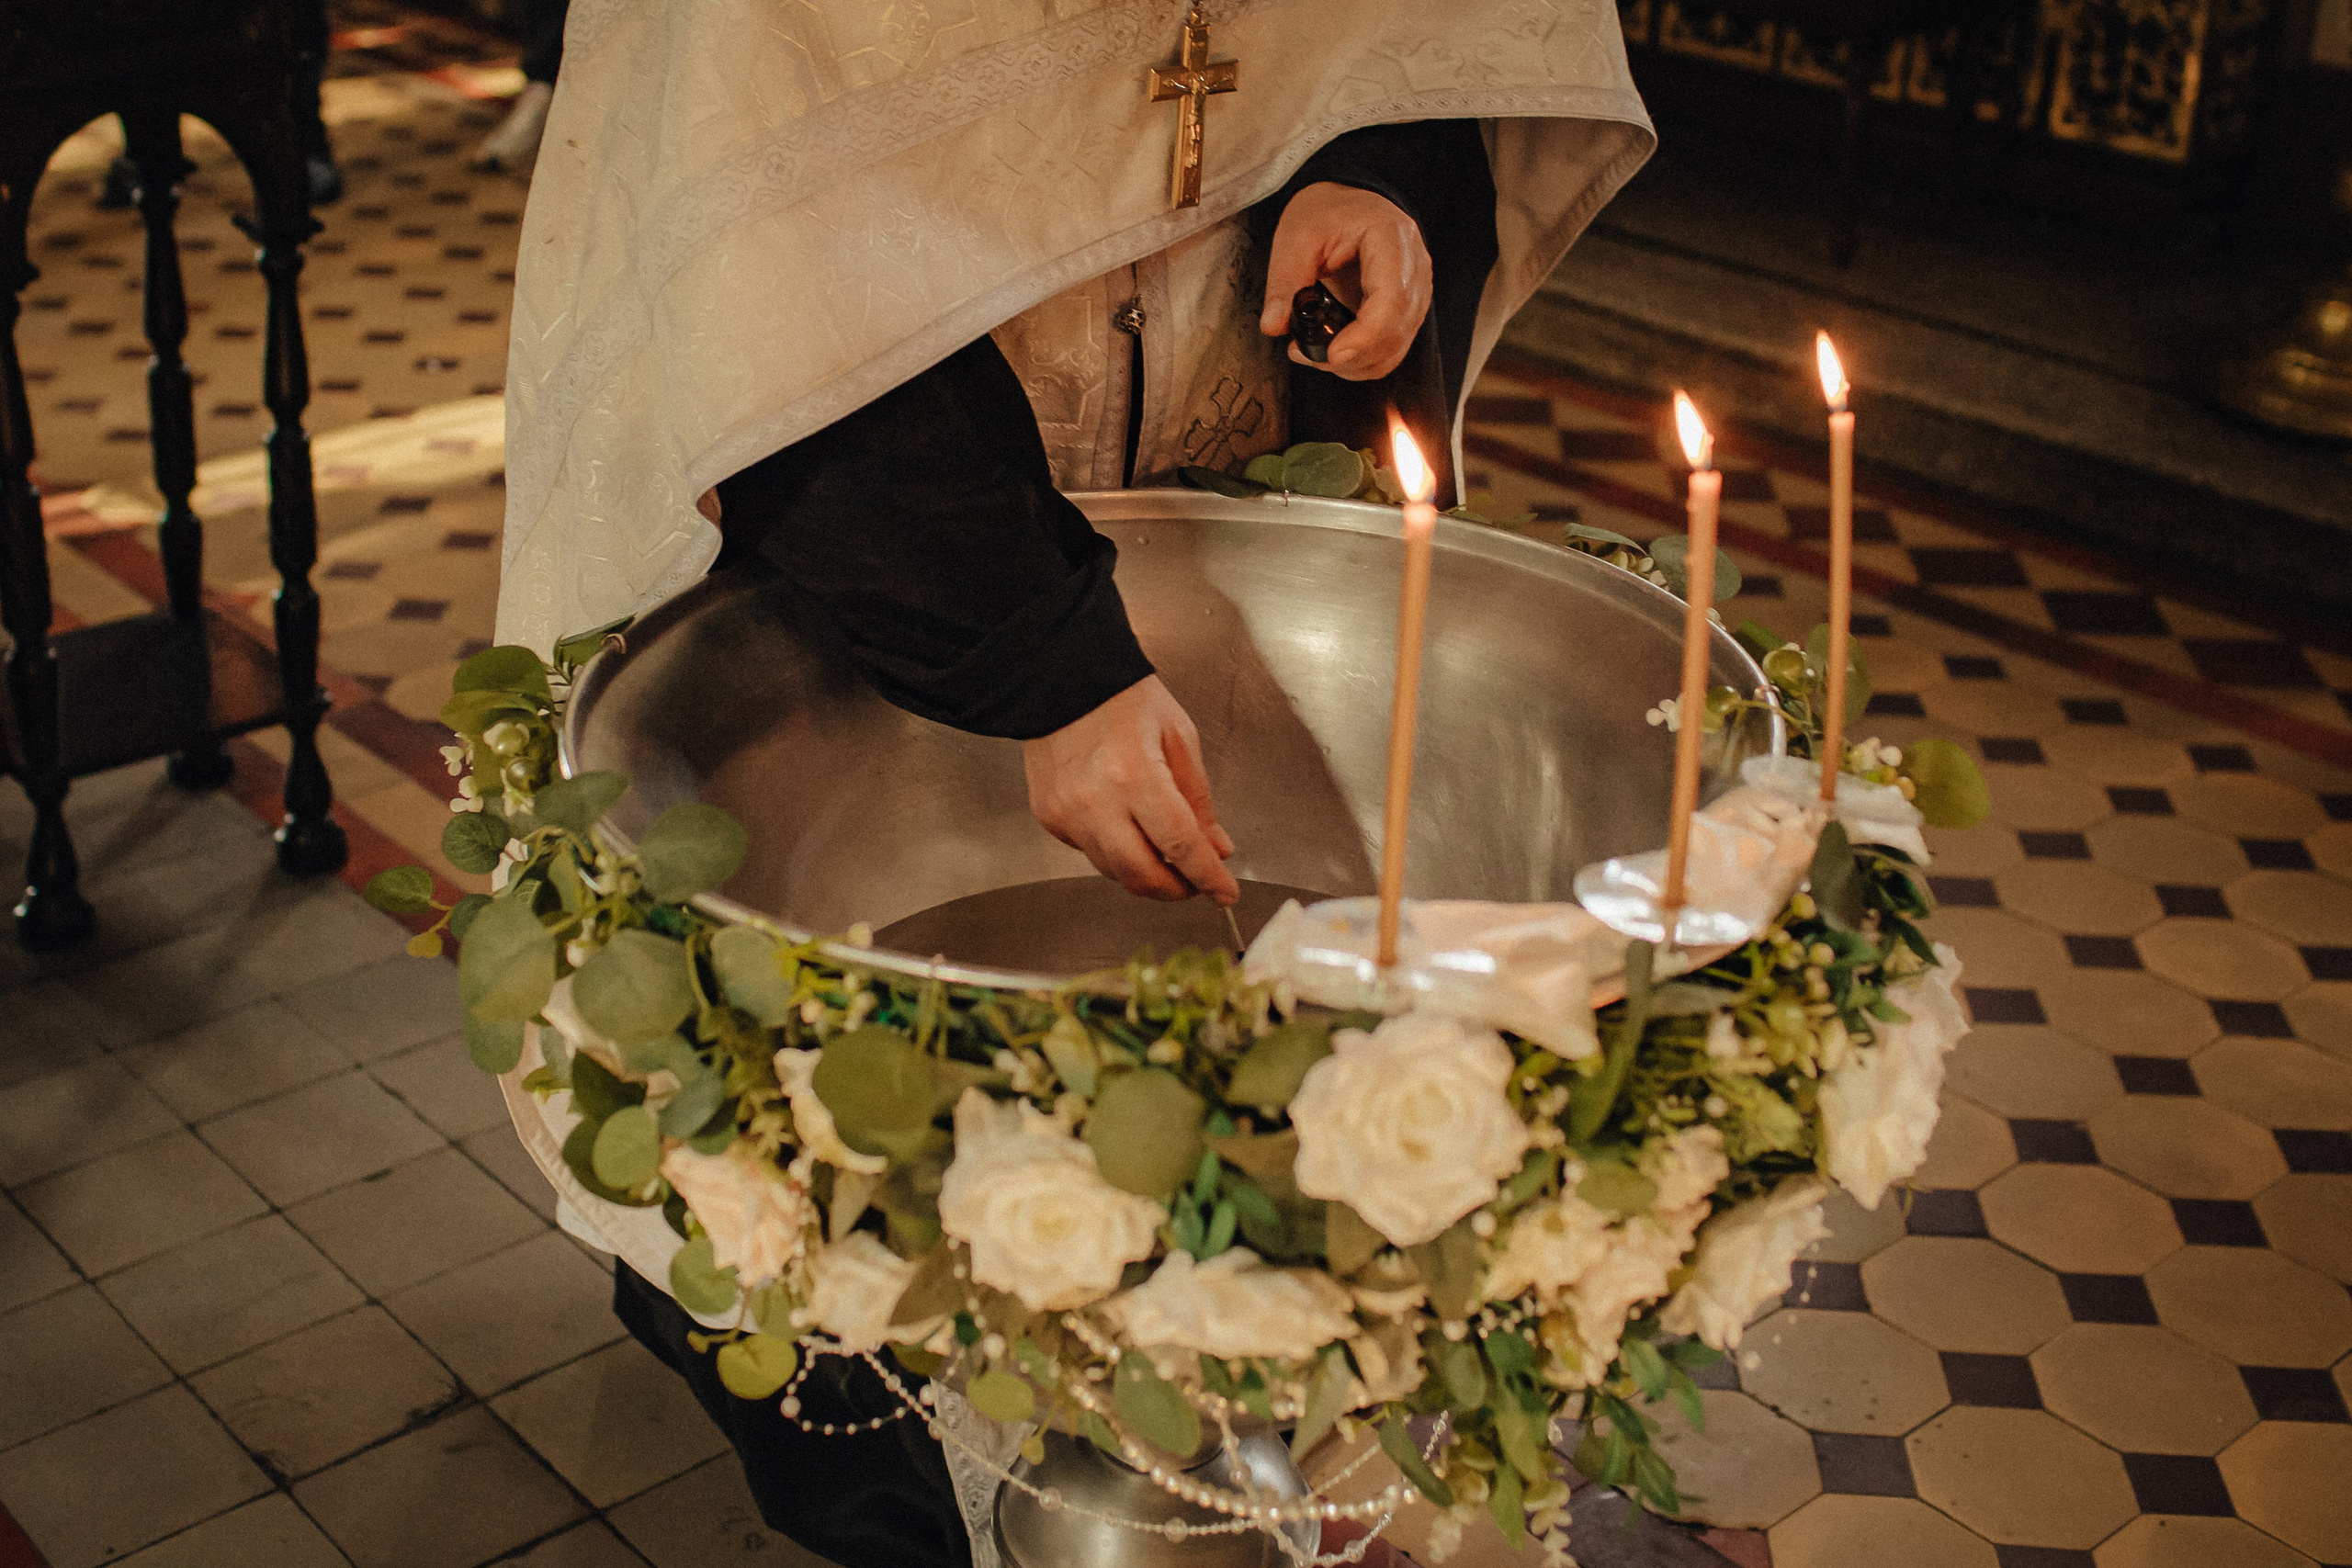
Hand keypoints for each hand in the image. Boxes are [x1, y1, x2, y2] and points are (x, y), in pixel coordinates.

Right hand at [1023, 676, 1239, 904]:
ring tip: (1167, 856)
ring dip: (1147, 874)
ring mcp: (1067, 813)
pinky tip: (1128, 828)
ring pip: (1114, 872)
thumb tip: (1217, 849)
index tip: (1226, 893)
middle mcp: (1095, 801)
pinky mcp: (1050, 817)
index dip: (1208, 877)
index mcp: (1134, 775)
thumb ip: (1199, 800)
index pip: (1180, 845)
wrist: (1059, 677)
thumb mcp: (1178, 738)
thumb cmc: (1121, 697)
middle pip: (1143, 876)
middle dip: (1177, 889)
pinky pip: (1090, 853)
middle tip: (1197, 883)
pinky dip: (1117, 852)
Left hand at [1258, 181, 1432, 380]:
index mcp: (1392, 239)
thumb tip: (1273, 325)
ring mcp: (1417, 293)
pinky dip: (1361, 361)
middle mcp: (1416, 269)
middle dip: (1350, 357)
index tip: (1331, 354)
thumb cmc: (1327, 211)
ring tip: (1311, 351)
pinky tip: (1331, 350)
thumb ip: (1284, 282)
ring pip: (1395, 349)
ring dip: (1354, 364)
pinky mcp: (1407, 311)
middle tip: (1302, 353)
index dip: (1365, 336)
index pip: (1393, 299)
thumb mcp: (1296, 236)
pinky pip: (1391, 349)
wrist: (1350, 202)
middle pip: (1396, 332)